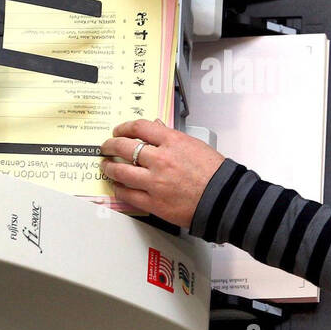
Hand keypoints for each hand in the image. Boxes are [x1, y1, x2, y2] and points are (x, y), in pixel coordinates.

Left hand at [100, 118, 225, 227]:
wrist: (223, 199)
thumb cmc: (215, 174)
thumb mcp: (196, 145)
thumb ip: (172, 137)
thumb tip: (157, 129)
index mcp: (173, 142)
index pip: (139, 127)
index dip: (124, 127)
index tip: (119, 130)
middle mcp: (161, 159)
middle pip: (124, 146)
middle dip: (110, 145)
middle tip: (106, 146)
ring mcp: (155, 181)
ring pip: (120, 170)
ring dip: (109, 167)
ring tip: (106, 166)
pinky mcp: (153, 202)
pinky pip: (127, 194)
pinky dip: (118, 188)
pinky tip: (117, 185)